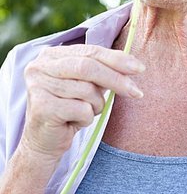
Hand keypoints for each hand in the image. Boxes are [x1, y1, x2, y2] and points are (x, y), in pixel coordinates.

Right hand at [21, 44, 144, 162]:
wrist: (44, 142)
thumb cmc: (69, 110)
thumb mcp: (86, 85)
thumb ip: (103, 71)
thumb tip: (134, 65)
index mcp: (51, 55)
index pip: (90, 51)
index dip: (117, 59)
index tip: (140, 68)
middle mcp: (40, 66)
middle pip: (88, 67)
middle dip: (116, 79)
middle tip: (136, 92)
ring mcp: (38, 86)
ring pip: (86, 90)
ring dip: (96, 105)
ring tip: (86, 112)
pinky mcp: (42, 107)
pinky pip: (81, 109)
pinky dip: (86, 118)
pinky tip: (74, 122)